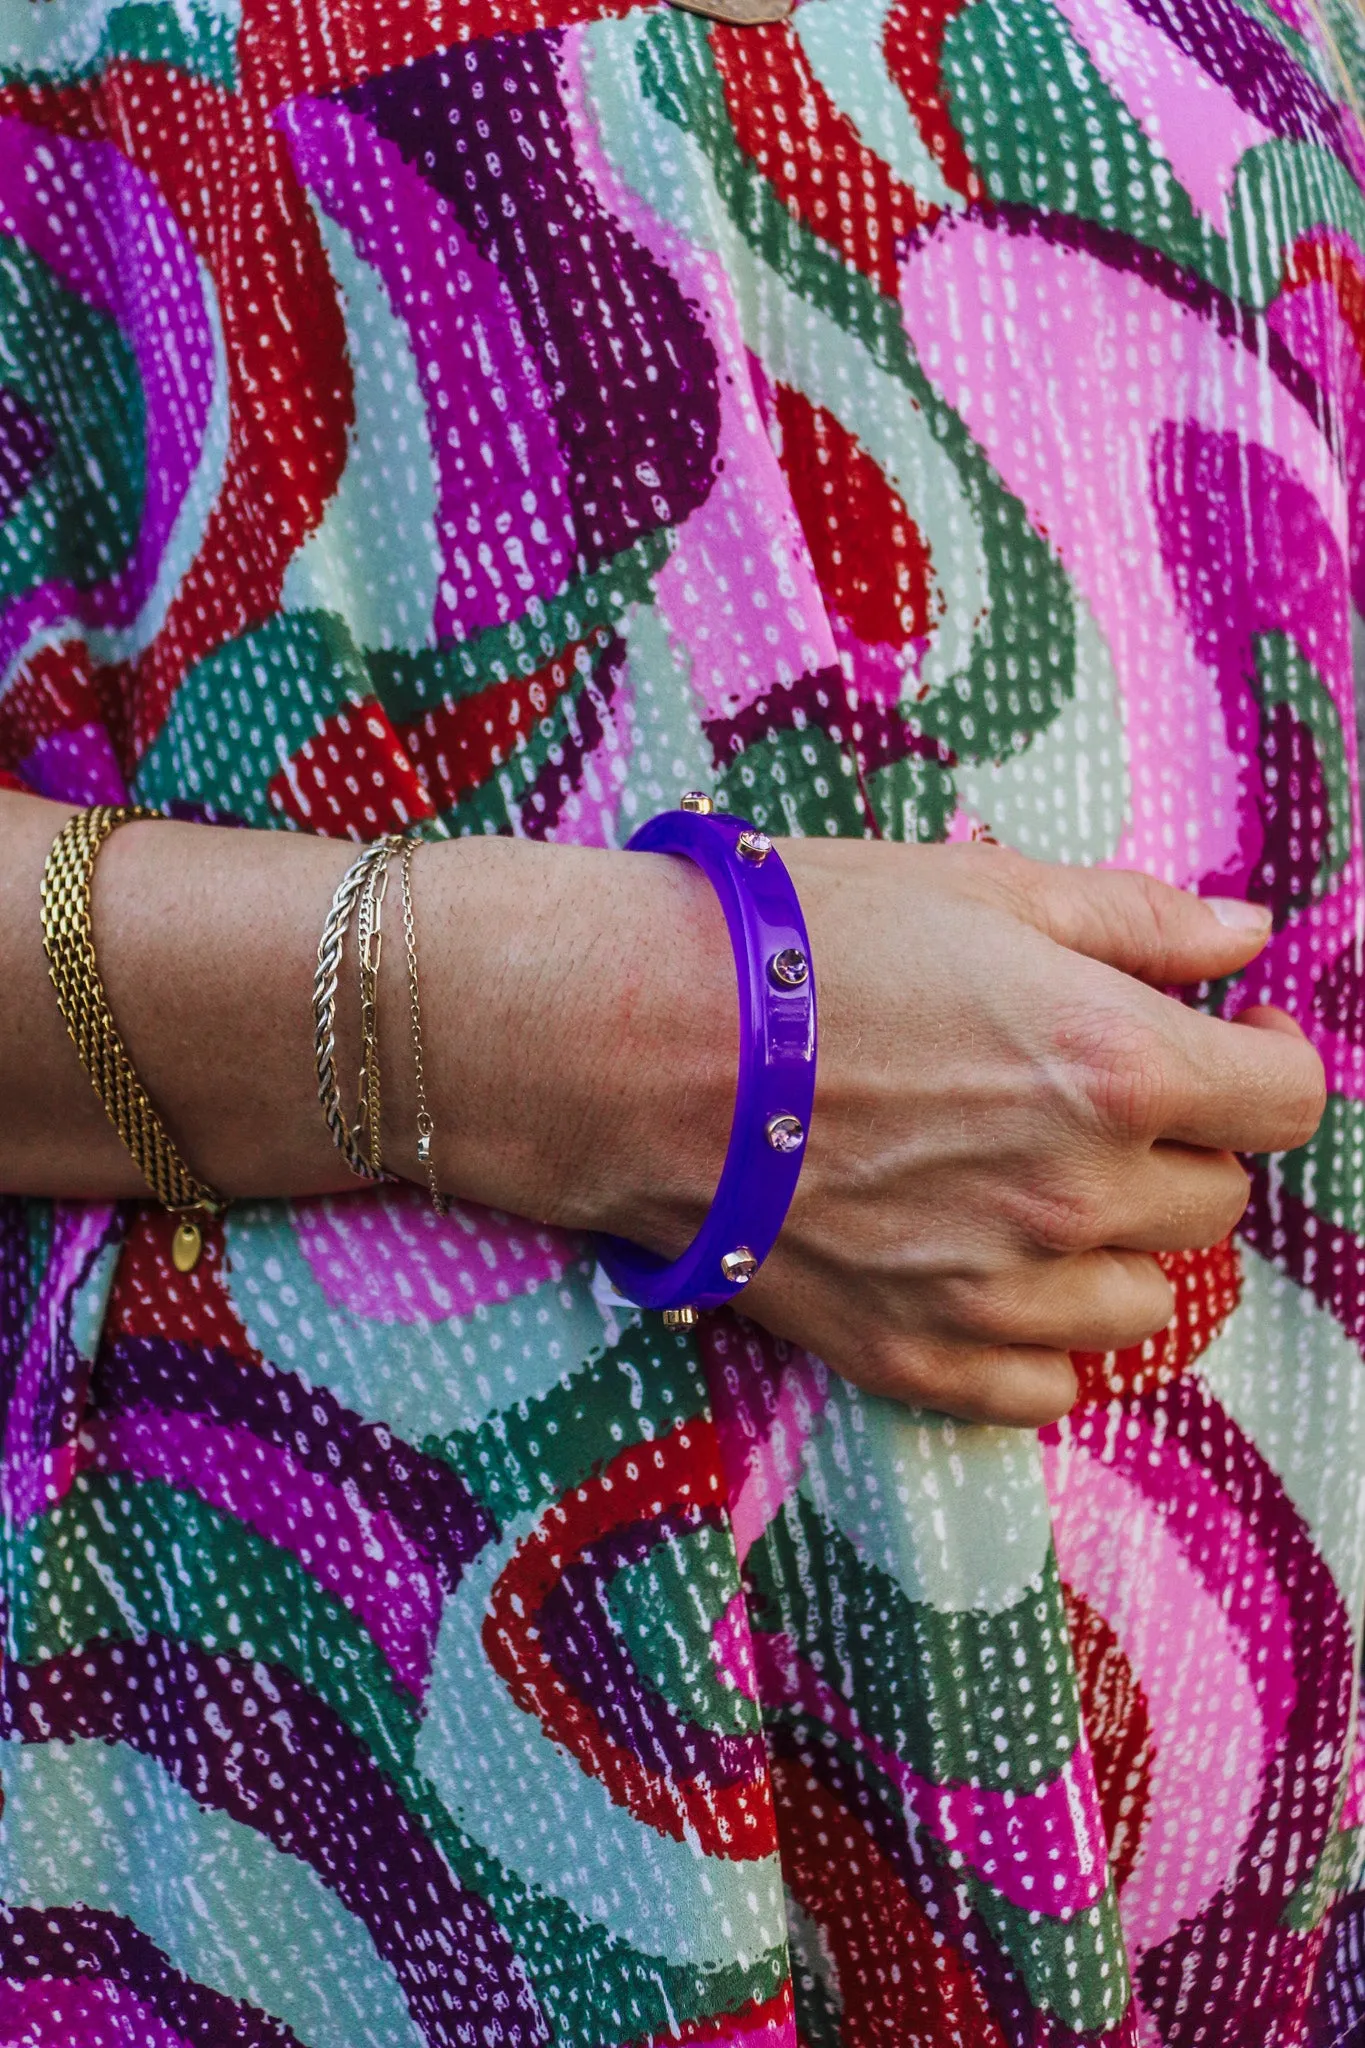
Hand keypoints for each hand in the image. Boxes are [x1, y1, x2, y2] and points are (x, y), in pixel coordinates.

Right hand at [715, 841, 1323, 1426]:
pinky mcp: (914, 1357)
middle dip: (1179, 1143)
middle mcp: (1075, 1195)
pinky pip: (1046, 1388)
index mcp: (1112, 1065)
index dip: (1271, 1057)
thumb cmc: (793, 944)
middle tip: (1096, 1095)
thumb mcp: (978, 889)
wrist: (627, 1045)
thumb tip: (1247, 936)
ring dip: (1115, 1243)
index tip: (1236, 1034)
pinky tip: (986, 1267)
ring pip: (1144, 1303)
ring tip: (1032, 1183)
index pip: (1286, 1100)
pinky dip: (1041, 1337)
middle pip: (1217, 1202)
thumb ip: (1136, 921)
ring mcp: (996, 1294)